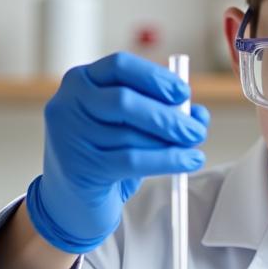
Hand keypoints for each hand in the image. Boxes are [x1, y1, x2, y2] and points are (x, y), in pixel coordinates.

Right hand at [26, 52, 208, 252]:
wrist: (69, 202)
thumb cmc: (103, 155)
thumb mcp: (127, 127)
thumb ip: (158, 112)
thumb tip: (198, 114)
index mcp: (80, 81)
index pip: (120, 66)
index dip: (155, 77)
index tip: (183, 92)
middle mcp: (69, 103)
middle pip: (124, 100)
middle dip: (166, 115)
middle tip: (196, 129)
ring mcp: (70, 136)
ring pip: (130, 134)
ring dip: (170, 142)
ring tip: (194, 148)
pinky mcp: (81, 167)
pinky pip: (133, 160)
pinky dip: (168, 160)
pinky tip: (189, 161)